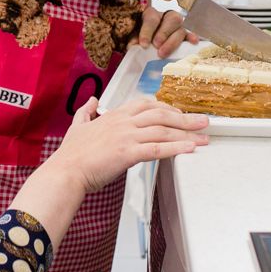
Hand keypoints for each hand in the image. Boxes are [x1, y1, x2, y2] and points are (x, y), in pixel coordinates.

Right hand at [53, 98, 208, 192]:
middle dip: (185, 117)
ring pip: (163, 130)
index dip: (166, 107)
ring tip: (204, 136)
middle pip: (161, 114)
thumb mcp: (77, 125)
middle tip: (203, 121)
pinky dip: (176, 147)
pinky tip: (190, 149)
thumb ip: (86, 111)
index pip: (146, 104)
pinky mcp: (128, 154)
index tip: (179, 112)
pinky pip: (157, 148)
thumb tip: (92, 100)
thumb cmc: (71, 154)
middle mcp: (123, 122)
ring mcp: (126, 136)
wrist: (66, 171)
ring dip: (187, 133)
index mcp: (114, 115)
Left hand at [136, 6, 196, 56]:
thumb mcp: (135, 36)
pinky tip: (193, 42)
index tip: (143, 44)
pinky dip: (192, 38)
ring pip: (181, 28)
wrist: (149, 41)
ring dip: (172, 41)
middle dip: (164, 33)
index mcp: (152, 14)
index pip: (152, 18)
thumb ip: (134, 39)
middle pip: (171, 19)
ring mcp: (178, 26)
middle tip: (156, 45)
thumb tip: (133, 45)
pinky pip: (190, 34)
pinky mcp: (185, 35)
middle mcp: (167, 17)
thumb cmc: (142, 37)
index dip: (147, 31)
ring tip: (163, 53)